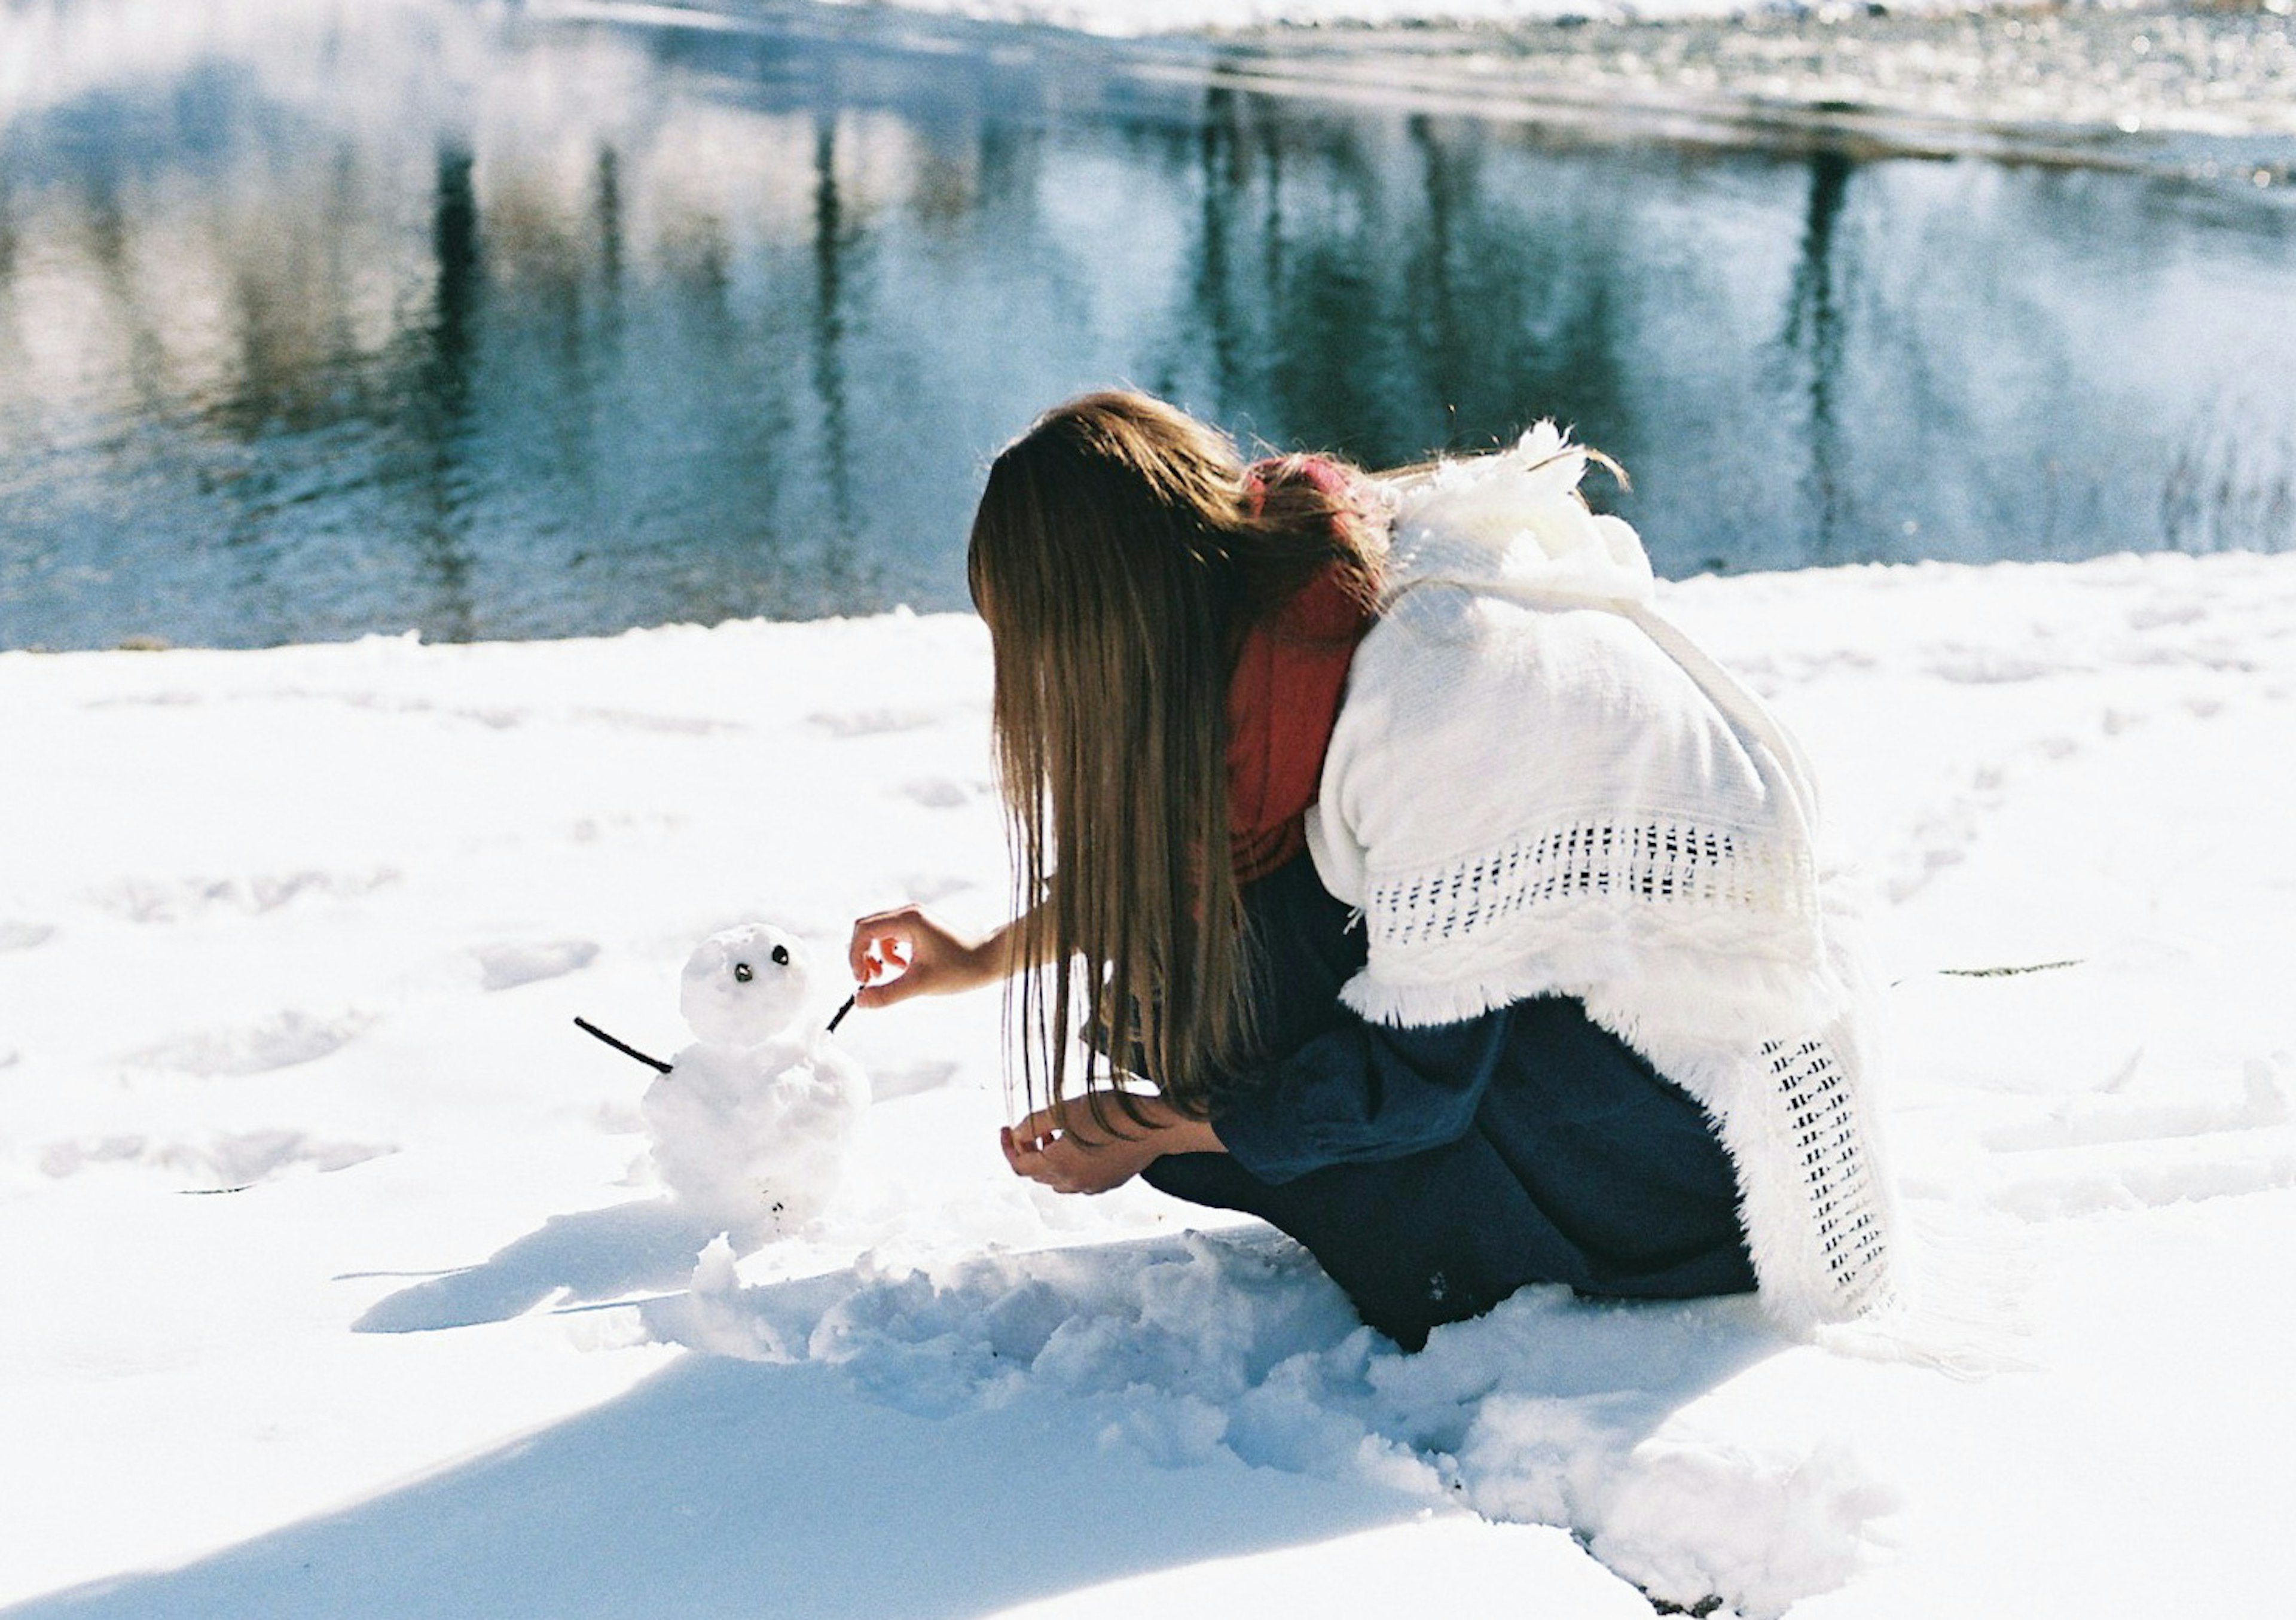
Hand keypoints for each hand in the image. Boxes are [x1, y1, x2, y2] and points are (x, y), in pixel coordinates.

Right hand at [846, 905, 1006, 1010]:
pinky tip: (903, 969)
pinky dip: (889, 955)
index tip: (862, 980)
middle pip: (867, 929)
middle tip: (868, 980)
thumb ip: (887, 994)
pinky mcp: (919, 928)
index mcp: (908, 920)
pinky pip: (891, 938)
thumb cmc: (960, 969)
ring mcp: (914, 919)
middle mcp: (908, 914)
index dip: (855, 955)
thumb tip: (859, 1002)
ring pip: (878, 935)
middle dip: (862, 955)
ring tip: (888, 975)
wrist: (990, 961)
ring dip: (876, 957)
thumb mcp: (920, 985)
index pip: (864, 930)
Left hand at [1001, 1098, 1222, 1194]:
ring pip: (1056, 1180)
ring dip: (1048, 1160)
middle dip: (1028, 1151)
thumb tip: (1015, 1135)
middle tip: (1030, 1127)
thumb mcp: (1065, 1109)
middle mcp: (1072, 1182)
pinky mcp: (1109, 1183)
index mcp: (1057, 1165)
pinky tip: (1079, 1145)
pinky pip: (1078, 1180)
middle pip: (1036, 1174)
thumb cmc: (1111, 1113)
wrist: (1155, 1127)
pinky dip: (1069, 1166)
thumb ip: (1034, 1123)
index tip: (1005, 1127)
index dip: (1007, 1147)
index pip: (1018, 1165)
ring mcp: (1092, 1186)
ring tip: (1054, 1135)